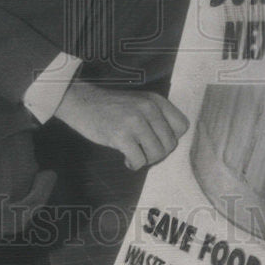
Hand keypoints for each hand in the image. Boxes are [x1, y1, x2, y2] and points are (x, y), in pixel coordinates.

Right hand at [55, 79, 189, 170]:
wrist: (82, 102)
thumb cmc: (111, 107)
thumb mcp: (139, 102)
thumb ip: (157, 117)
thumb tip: (171, 144)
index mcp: (156, 100)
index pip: (182, 126)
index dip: (171, 138)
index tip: (156, 140)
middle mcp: (148, 108)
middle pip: (170, 144)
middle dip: (157, 153)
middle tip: (142, 150)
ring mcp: (134, 121)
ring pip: (157, 154)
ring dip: (146, 160)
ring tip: (134, 154)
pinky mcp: (121, 135)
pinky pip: (139, 161)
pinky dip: (133, 164)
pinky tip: (126, 158)